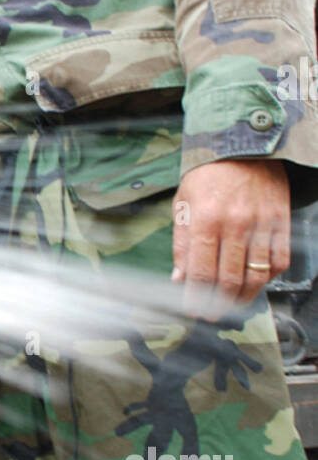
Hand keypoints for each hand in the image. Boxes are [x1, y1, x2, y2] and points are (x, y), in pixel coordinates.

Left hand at [171, 159, 289, 316]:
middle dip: (219, 305)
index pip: (202, 272)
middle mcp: (236, 224)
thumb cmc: (208, 175)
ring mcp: (262, 224)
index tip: (193, 310)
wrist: (244, 145)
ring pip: (257, 276)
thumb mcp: (183, 204)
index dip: (197, 298)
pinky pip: (279, 261)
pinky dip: (268, 278)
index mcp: (206, 220)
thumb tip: (179, 279)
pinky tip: (255, 282)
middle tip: (212, 314)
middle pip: (230, 280)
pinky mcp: (281, 222)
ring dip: (244, 298)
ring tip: (232, 304)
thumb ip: (182, 244)